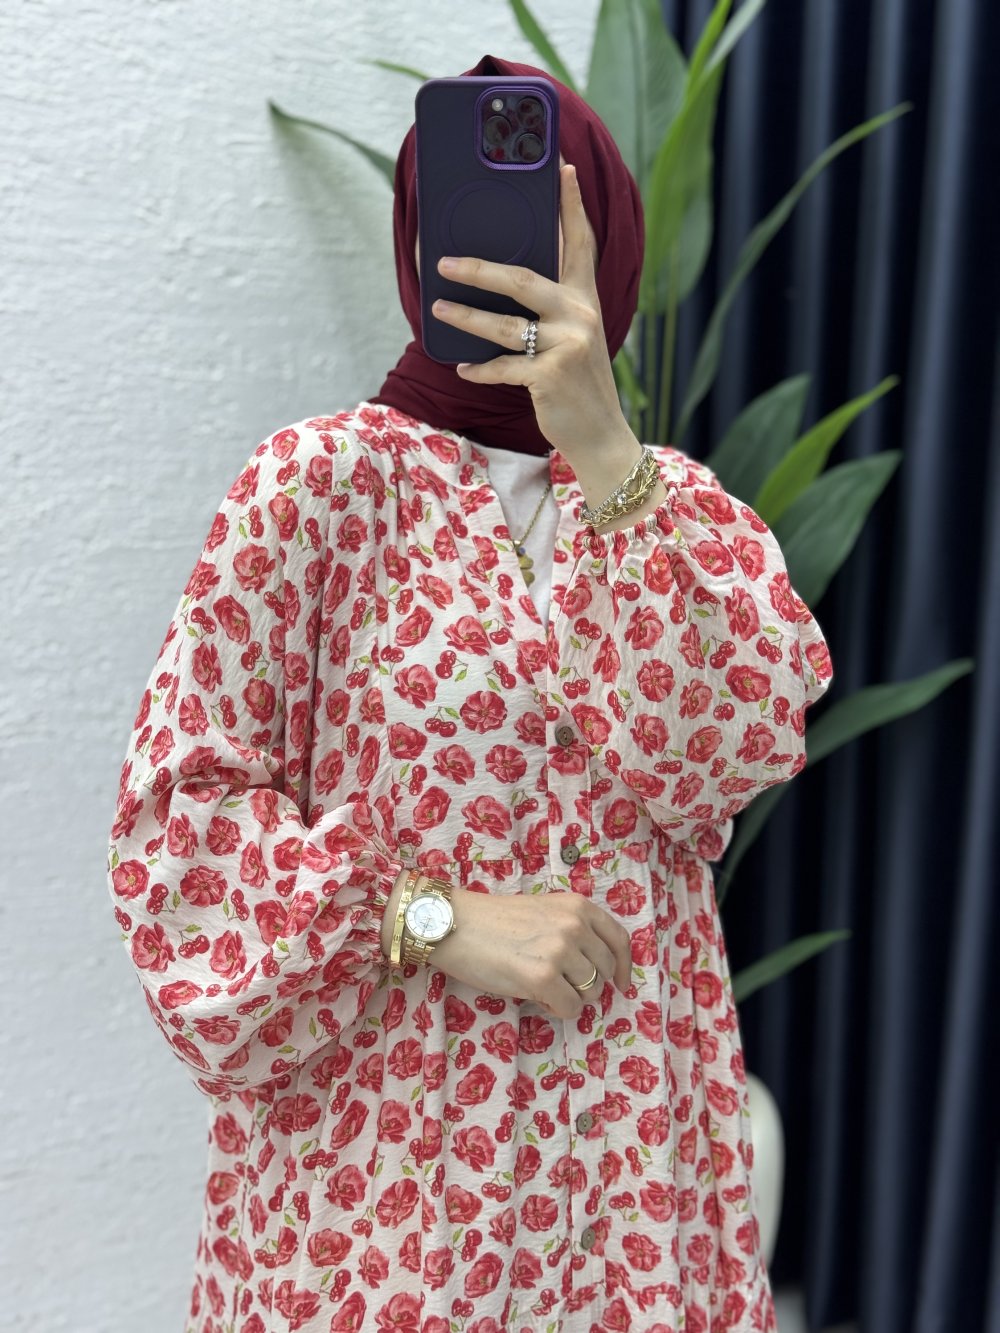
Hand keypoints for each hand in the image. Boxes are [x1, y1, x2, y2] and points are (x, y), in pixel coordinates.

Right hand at [426, 883, 632, 1020]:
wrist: (454, 925)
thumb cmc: (494, 920)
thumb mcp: (544, 911)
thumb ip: (573, 931)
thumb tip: (598, 971)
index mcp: (577, 906)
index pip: (620, 940)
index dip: (625, 968)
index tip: (622, 985)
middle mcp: (574, 925)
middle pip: (605, 972)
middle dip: (587, 986)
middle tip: (560, 986)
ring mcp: (560, 951)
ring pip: (590, 993)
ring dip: (570, 998)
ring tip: (543, 988)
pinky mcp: (542, 978)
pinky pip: (569, 1008)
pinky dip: (556, 1010)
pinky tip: (535, 997)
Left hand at [430, 163, 635, 468]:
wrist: (602, 435)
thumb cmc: (579, 384)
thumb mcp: (574, 339)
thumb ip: (552, 311)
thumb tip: (502, 286)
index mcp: (585, 300)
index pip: (579, 243)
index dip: (571, 205)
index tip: (563, 167)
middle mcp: (580, 316)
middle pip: (523, 279)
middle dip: (479, 269)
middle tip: (444, 263)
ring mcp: (567, 346)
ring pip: (504, 325)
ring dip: (466, 318)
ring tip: (437, 309)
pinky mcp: (551, 377)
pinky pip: (503, 367)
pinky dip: (480, 370)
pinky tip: (463, 368)